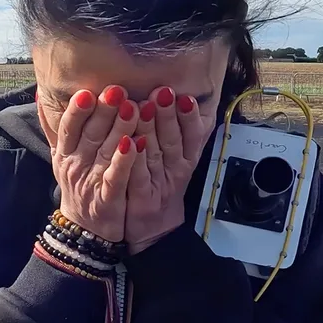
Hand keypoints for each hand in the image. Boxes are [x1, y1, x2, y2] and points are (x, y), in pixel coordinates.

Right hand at [52, 86, 141, 242]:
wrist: (84, 229)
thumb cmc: (77, 184)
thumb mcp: (60, 157)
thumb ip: (53, 129)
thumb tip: (40, 96)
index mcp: (65, 152)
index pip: (69, 127)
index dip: (77, 110)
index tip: (88, 91)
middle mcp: (76, 165)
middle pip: (90, 135)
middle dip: (104, 111)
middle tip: (117, 90)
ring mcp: (91, 182)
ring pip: (105, 152)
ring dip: (119, 129)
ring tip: (133, 108)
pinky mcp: (108, 198)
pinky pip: (116, 177)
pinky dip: (124, 161)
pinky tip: (134, 144)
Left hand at [125, 87, 210, 253]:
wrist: (153, 230)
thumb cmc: (161, 187)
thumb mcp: (178, 162)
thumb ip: (181, 134)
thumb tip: (183, 99)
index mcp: (186, 161)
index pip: (193, 136)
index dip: (190, 118)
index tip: (185, 97)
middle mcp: (175, 172)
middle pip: (173, 141)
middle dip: (168, 115)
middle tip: (162, 93)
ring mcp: (159, 186)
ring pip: (155, 155)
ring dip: (150, 130)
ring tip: (143, 107)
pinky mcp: (142, 200)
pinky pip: (139, 178)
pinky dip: (135, 160)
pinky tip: (129, 142)